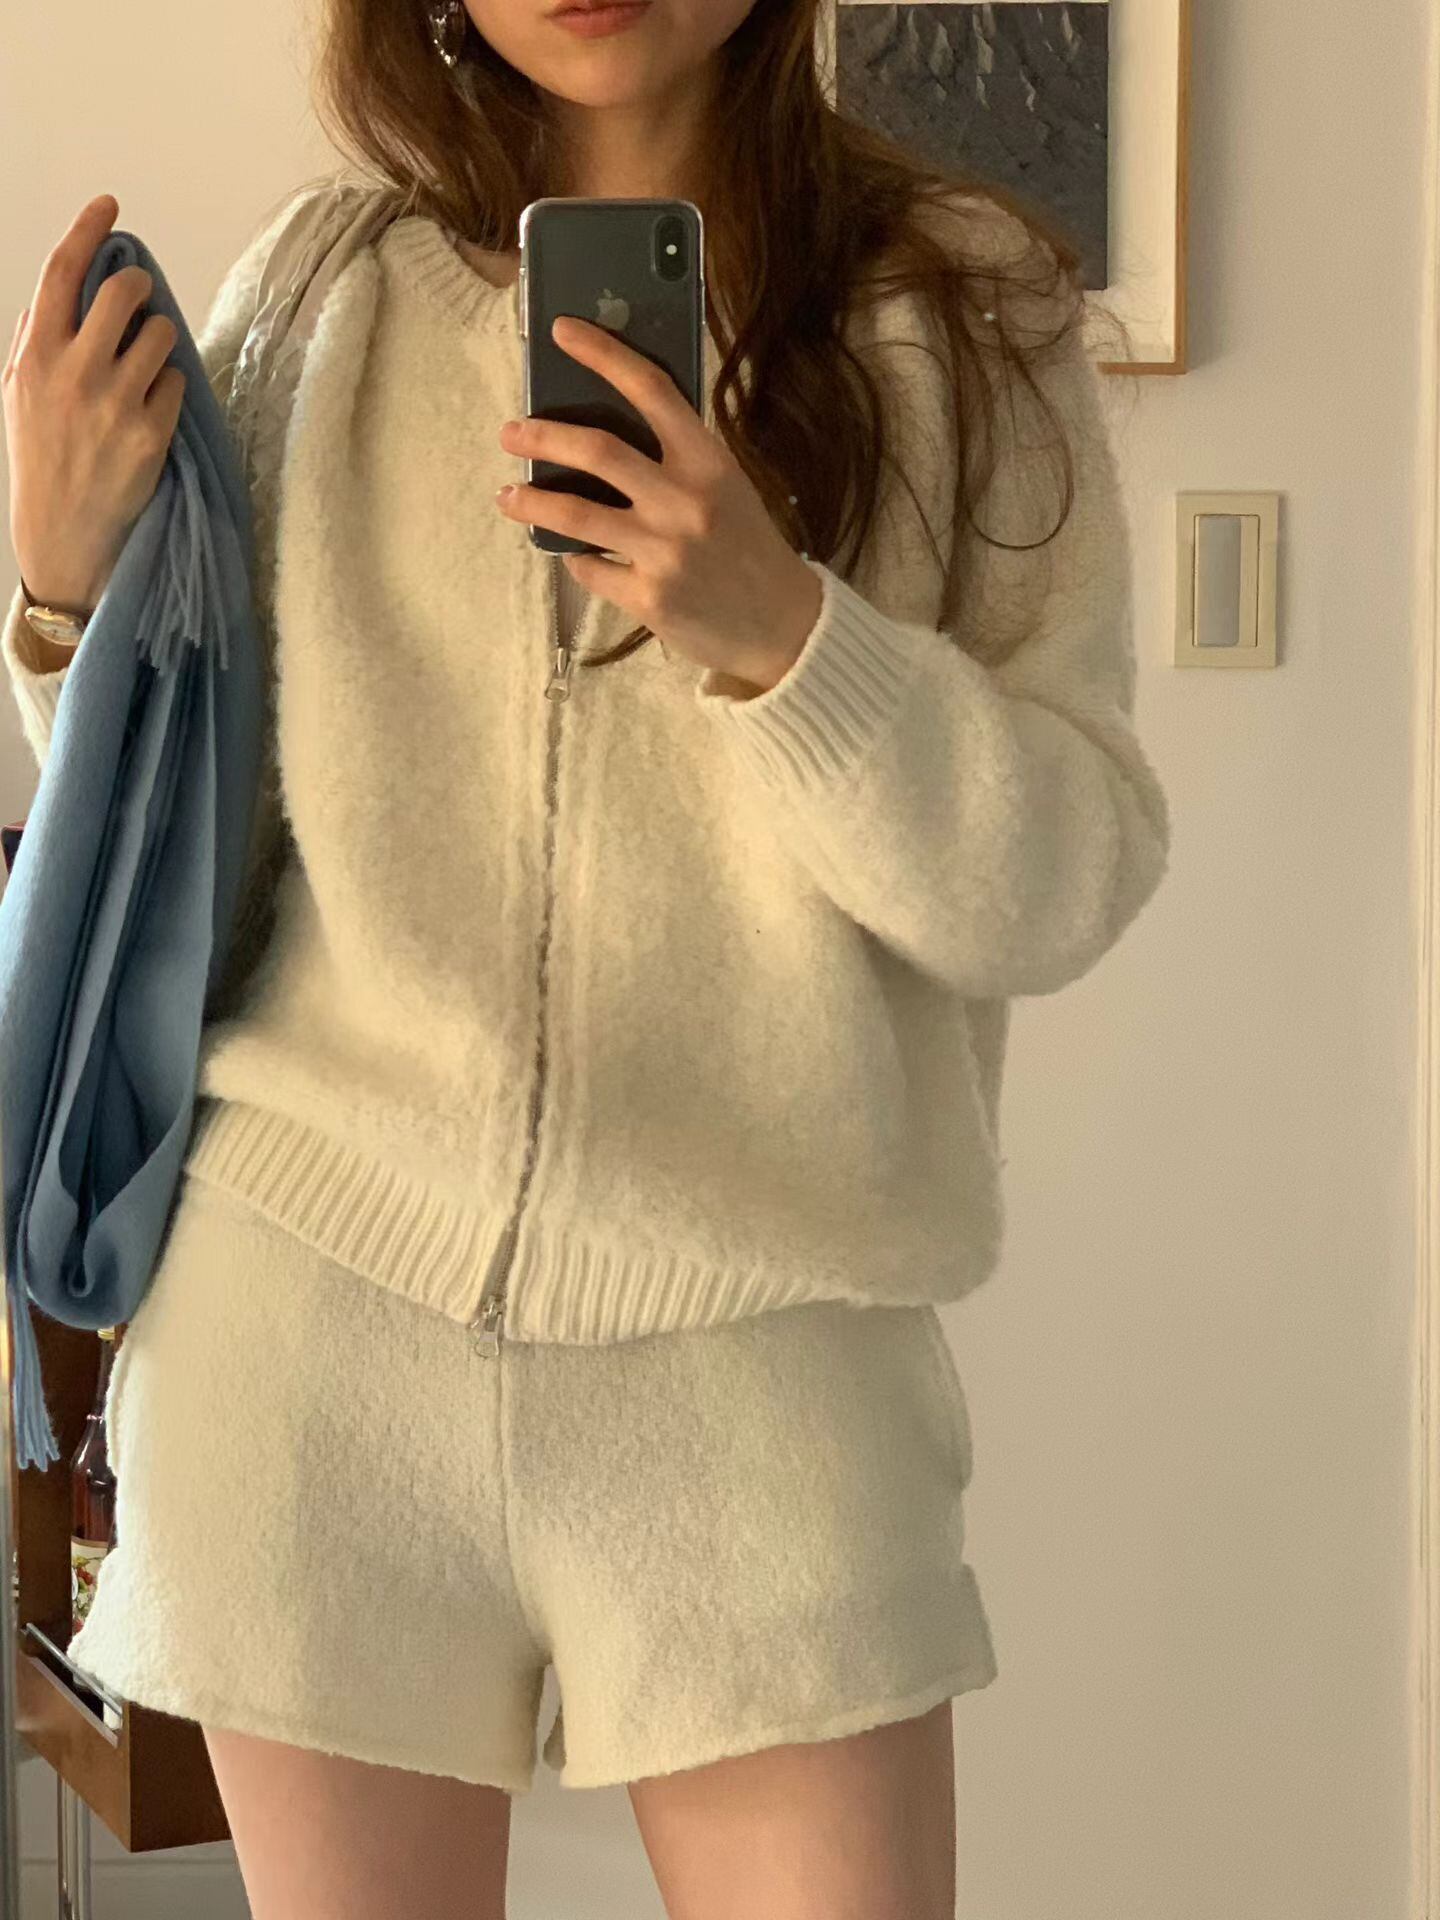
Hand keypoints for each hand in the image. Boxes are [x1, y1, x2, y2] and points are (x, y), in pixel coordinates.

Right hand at [4, 193, 183, 617]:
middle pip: (124, 292)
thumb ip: (35, 339)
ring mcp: (115, 402)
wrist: (63, 533)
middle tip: (139, 301)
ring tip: (145, 365)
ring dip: (159, 339)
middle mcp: (74, 372)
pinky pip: (176, 382)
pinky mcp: (151, 433)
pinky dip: (169, 387)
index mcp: (35, 355)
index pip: (63, 272)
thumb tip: (58, 290)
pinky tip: (151, 410)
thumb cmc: (42, 458)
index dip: (88, 230)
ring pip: (160, 334)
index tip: (109, 205)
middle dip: (139, 287)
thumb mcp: (17, 394)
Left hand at [494, 314, 821, 693]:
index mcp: (708, 462)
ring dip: (532, 501)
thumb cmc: (747, 547)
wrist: (782, 625)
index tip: (562, 330)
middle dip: (543, 435)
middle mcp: (685, 501)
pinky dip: (574, 559)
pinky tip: (571, 554)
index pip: (651, 390)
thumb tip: (601, 426)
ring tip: (508, 495)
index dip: (603, 354)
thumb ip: (677, 458)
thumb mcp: (726, 488)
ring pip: (577, 516)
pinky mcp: (648, 597)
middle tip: (511, 432)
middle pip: (597, 451)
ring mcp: (665, 552)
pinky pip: (589, 569)